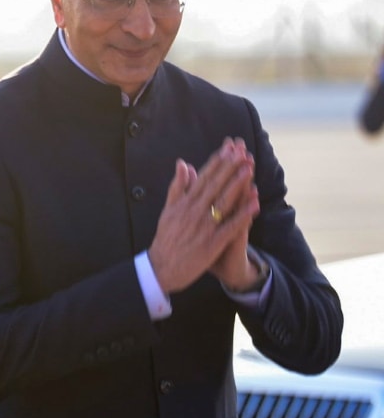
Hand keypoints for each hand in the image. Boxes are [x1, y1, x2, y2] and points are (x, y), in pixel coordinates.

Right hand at [147, 139, 255, 293]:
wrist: (161, 268)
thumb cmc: (166, 238)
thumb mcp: (168, 209)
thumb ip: (178, 186)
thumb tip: (183, 163)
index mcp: (184, 204)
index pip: (202, 179)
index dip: (216, 163)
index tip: (227, 149)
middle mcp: (194, 212)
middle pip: (214, 186)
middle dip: (229, 168)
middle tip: (241, 152)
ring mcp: (204, 227)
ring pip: (223, 202)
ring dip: (237, 185)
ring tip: (249, 169)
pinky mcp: (212, 243)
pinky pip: (231, 226)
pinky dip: (243, 214)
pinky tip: (255, 202)